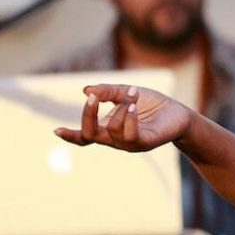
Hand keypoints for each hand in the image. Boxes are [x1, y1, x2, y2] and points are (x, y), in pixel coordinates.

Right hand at [54, 84, 192, 151]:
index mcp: (107, 129)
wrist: (179, 113)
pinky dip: (129, 118)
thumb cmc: (152, 105)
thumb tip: (86, 90)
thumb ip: (107, 92)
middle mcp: (115, 140)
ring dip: (121, 107)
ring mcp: (129, 143)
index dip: (70, 136)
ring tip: (133, 92)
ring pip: (112, 129)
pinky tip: (133, 105)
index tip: (56, 130)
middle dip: (88, 116)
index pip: (85, 137)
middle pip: (91, 135)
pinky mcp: (145, 143)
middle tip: (92, 97)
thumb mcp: (126, 93)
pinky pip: (131, 135)